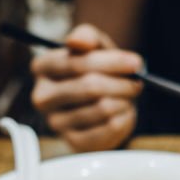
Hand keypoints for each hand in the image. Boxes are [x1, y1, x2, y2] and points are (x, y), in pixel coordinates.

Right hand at [30, 24, 143, 150]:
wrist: (100, 106)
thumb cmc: (96, 71)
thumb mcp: (94, 47)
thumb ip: (87, 36)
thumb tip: (76, 41)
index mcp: (42, 67)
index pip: (76, 62)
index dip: (111, 62)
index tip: (136, 63)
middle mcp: (42, 96)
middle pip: (90, 87)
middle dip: (121, 83)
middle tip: (137, 83)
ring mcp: (55, 122)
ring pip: (102, 109)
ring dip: (124, 101)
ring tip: (127, 97)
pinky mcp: (73, 142)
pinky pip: (108, 129)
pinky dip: (124, 119)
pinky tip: (123, 113)